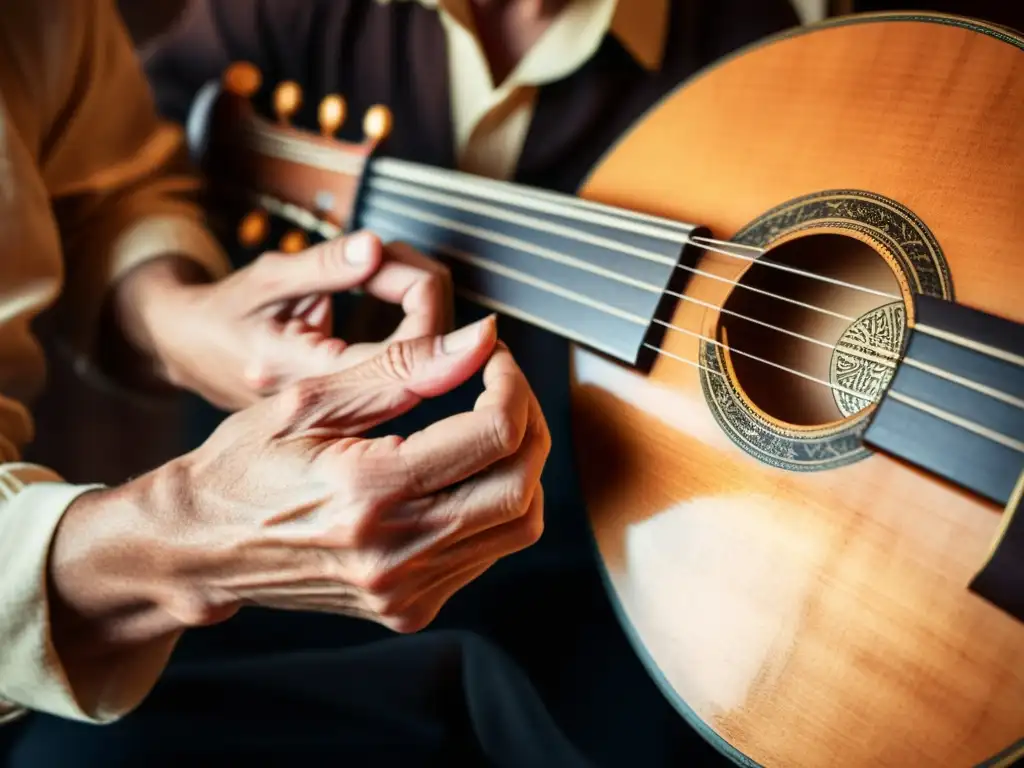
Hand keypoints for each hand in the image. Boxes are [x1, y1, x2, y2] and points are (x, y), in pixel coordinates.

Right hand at [50, 315, 549, 645]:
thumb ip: (405, 367)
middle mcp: (393, 553)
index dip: (511, 384)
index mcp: (368, 492)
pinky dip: (490, 506)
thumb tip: (482, 339)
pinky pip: (486, 554)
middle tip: (502, 387)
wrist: (201, 546)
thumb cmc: (245, 465)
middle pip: (521, 486)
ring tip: (484, 426)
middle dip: (531, 424)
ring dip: (519, 466)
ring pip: (517, 525)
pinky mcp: (408, 610)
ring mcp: (404, 591)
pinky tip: (457, 475)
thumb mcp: (312, 400)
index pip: (493, 435)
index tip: (491, 359)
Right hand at [114, 230, 452, 409]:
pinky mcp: (360, 395)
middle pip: (422, 356)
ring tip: (376, 262)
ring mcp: (349, 405)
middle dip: (421, 289)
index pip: (396, 360)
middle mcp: (332, 403)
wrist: (191, 350)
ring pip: (424, 356)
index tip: (411, 266)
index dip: (431, 319)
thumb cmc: (223, 312)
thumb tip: (374, 248)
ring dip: (418, 298)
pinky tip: (382, 284)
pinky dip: (411, 314)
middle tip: (383, 251)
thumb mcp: (263, 280)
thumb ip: (322, 267)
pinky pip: (410, 358)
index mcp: (304, 375)